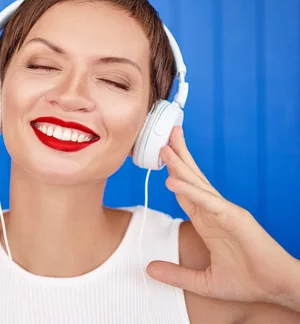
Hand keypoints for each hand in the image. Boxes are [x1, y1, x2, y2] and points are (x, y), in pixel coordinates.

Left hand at [146, 126, 298, 307]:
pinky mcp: (235, 217)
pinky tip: (173, 181)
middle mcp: (214, 212)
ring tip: (164, 147)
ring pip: (197, 183)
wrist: (277, 288)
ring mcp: (225, 212)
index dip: (171, 175)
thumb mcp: (203, 282)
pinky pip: (208, 201)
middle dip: (176, 158)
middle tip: (162, 137)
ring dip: (179, 165)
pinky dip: (190, 190)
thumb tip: (148, 269)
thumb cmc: (248, 282)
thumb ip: (176, 274)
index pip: (185, 193)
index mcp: (207, 223)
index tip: (157, 160)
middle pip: (190, 179)